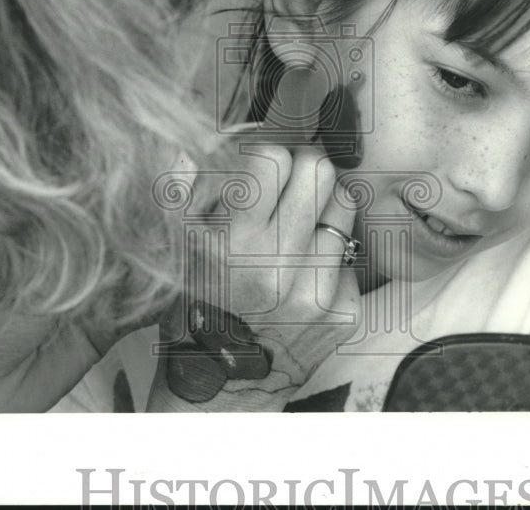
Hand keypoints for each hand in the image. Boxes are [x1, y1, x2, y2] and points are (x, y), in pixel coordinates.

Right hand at [148, 140, 360, 410]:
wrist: (221, 384)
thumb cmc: (198, 305)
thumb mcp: (177, 247)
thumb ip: (190, 191)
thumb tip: (207, 144)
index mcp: (232, 243)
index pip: (274, 157)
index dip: (267, 157)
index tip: (262, 170)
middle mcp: (278, 266)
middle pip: (320, 171)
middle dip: (303, 171)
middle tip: (290, 188)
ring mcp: (316, 291)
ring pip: (344, 205)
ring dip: (322, 210)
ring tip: (296, 233)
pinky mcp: (344, 312)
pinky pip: (351, 254)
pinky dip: (330, 256)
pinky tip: (305, 274)